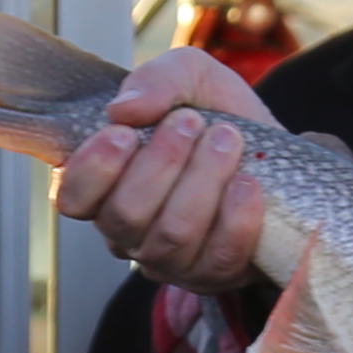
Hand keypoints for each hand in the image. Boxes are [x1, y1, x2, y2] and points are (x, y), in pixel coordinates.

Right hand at [58, 51, 279, 292]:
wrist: (279, 153)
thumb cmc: (219, 117)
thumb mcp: (191, 77)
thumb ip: (156, 80)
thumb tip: (124, 108)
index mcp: (106, 187)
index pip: (73, 198)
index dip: (92, 170)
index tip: (124, 132)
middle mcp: (129, 232)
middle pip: (126, 215)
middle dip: (161, 163)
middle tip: (191, 121)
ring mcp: (171, 260)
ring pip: (172, 234)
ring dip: (202, 180)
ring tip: (227, 140)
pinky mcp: (215, 274)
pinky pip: (219, 257)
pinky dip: (236, 218)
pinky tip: (248, 184)